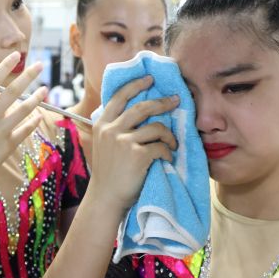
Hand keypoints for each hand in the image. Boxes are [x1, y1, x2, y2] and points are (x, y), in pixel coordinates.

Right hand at [0, 53, 46, 185]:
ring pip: (23, 110)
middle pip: (11, 91)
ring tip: (45, 89)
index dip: (5, 65)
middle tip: (40, 65)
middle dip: (28, 76)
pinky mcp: (8, 144)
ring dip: (36, 98)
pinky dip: (34, 121)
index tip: (16, 55)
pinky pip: (25, 129)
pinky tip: (39, 114)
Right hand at [86, 76, 178, 211]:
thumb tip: (138, 112)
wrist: (105, 198)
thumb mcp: (104, 145)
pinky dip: (167, 153)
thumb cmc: (108, 174)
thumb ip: (114, 128)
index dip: (136, 85)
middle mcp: (110, 129)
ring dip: (169, 135)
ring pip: (156, 127)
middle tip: (176, 100)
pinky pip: (160, 147)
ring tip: (173, 144)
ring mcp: (123, 142)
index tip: (150, 79)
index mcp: (102, 124)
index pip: (119, 96)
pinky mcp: (137, 155)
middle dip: (162, 102)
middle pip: (142, 107)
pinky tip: (166, 159)